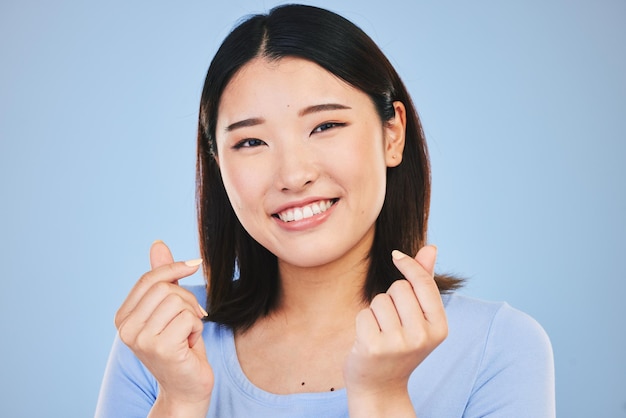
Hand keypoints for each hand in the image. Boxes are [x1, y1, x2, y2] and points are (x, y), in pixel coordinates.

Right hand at [115, 241, 212, 416]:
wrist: (186, 388)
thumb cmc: (180, 346)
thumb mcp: (169, 309)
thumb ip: (162, 279)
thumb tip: (158, 244)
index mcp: (122, 318)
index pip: (148, 279)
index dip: (173, 268)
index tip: (194, 264)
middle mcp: (125, 329)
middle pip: (165, 288)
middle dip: (187, 298)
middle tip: (192, 317)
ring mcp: (141, 340)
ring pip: (178, 301)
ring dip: (192, 315)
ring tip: (188, 333)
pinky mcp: (161, 348)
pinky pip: (189, 317)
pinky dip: (197, 328)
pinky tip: (190, 343)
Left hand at [344, 245, 446, 416]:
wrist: (381, 386)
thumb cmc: (399, 345)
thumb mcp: (418, 317)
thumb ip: (423, 282)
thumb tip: (430, 247)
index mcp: (440, 328)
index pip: (423, 282)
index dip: (409, 265)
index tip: (396, 255)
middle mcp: (422, 336)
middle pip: (399, 288)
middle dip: (391, 298)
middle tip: (392, 324)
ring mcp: (399, 343)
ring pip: (380, 300)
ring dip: (376, 312)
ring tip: (381, 333)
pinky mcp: (374, 347)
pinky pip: (364, 314)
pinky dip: (363, 323)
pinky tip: (368, 341)